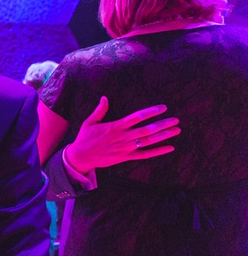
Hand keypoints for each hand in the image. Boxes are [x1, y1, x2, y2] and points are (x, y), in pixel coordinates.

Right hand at [65, 96, 179, 174]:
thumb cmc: (84, 138)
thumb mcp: (89, 122)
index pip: (137, 117)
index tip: (163, 108)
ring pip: (148, 141)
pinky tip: (170, 148)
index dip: (151, 112)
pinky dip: (158, 151)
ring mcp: (125, 148)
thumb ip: (100, 110)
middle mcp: (123, 137)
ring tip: (176, 130)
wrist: (80, 157)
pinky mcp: (125, 157)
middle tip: (176, 120)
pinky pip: (145, 155)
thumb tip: (105, 98)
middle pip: (147, 129)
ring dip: (164, 136)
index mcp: (115, 126)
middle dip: (163, 124)